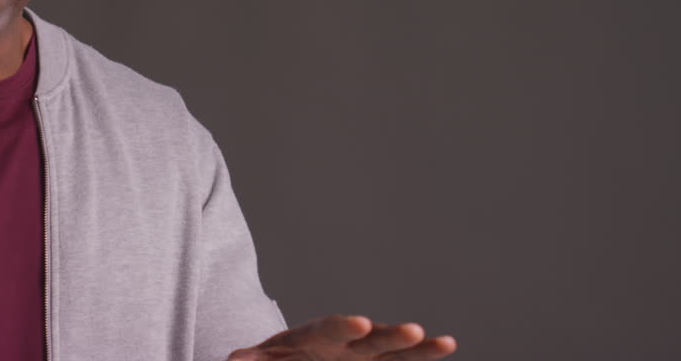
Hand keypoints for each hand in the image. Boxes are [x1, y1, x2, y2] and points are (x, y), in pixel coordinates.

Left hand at [228, 314, 455, 359]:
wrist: (291, 358)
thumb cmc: (273, 359)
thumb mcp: (258, 359)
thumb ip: (251, 360)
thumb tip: (233, 359)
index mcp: (308, 339)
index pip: (326, 330)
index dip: (343, 328)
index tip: (361, 324)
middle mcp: (340, 343)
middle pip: (367, 340)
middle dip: (389, 336)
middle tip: (413, 330)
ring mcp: (359, 355)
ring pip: (391, 350)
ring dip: (415, 348)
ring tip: (443, 342)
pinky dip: (421, 356)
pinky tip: (447, 343)